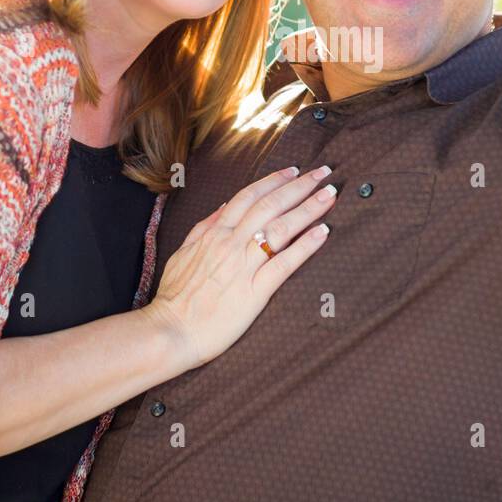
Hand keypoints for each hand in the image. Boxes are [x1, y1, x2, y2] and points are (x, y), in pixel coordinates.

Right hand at [142, 164, 337, 368]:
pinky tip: (323, 232)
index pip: (248, 196)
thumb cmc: (175, 296)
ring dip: (309, 209)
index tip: (294, 170)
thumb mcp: (183, 252)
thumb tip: (225, 205)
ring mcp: (243, 266)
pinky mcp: (255, 291)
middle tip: (323, 173)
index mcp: (214, 233)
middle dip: (299, 186)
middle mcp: (231, 243)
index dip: (274, 181)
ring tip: (330, 195)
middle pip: (271, 205)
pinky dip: (306, 246)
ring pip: (281, 228)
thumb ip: (205, 227)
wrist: (170, 330)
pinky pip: (285, 263)